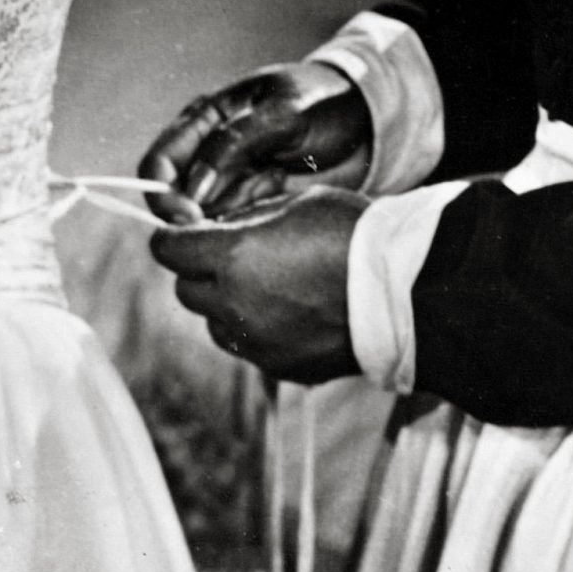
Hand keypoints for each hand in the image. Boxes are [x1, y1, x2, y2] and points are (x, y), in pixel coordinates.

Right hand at [138, 60, 372, 222]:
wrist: (364, 119)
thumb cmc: (321, 102)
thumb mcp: (280, 113)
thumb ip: (232, 145)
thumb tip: (191, 190)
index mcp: (202, 120)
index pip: (157, 165)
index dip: (163, 195)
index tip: (192, 216)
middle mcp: (206, 153)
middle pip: (177, 201)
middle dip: (208, 208)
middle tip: (255, 189)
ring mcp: (230, 181)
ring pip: (208, 217)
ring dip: (240, 206)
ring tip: (277, 175)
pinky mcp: (253, 203)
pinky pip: (238, 224)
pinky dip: (257, 214)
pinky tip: (283, 185)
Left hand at [151, 187, 364, 383]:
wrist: (405, 292)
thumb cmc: (354, 235)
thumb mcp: (295, 204)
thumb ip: (248, 220)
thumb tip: (221, 228)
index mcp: (232, 258)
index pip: (167, 249)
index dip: (174, 237)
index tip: (187, 231)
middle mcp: (234, 305)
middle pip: (186, 290)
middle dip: (199, 271)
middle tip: (229, 255)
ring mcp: (256, 342)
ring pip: (215, 323)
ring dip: (226, 304)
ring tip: (266, 286)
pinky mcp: (280, 367)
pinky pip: (250, 347)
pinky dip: (257, 330)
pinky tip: (292, 312)